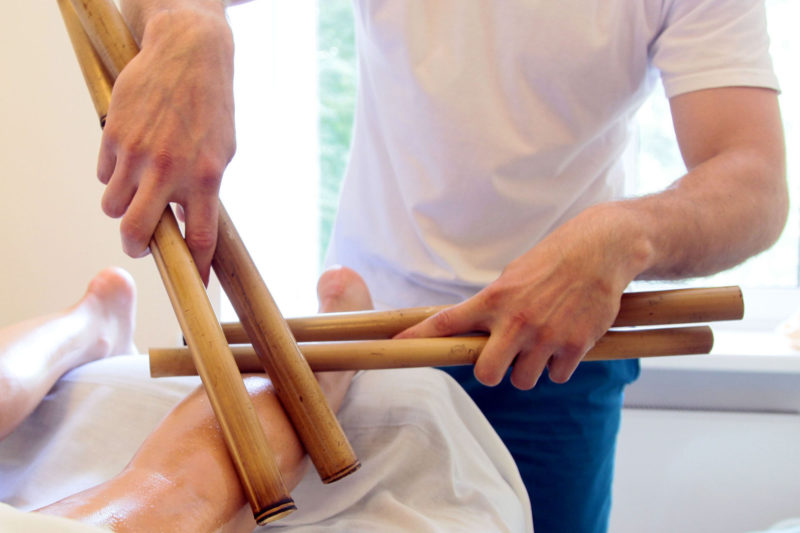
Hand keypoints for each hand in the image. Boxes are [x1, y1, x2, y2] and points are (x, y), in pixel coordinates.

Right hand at [98, 9, 234, 281]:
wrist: (188, 54)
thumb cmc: (211, 106)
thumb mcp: (223, 152)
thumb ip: (206, 189)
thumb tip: (186, 224)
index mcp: (207, 178)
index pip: (199, 239)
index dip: (195, 269)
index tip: (196, 284)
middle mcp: (169, 170)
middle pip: (136, 233)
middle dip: (136, 247)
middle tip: (141, 243)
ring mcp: (137, 153)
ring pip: (113, 207)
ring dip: (122, 208)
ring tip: (138, 192)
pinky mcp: (113, 135)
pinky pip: (104, 175)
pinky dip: (114, 176)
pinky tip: (131, 159)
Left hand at [396, 205, 651, 388]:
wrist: (600, 249)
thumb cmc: (553, 260)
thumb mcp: (513, 276)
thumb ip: (493, 304)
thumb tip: (475, 329)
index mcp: (494, 299)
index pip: (447, 322)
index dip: (418, 337)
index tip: (396, 345)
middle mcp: (516, 321)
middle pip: (487, 374)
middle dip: (492, 373)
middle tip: (502, 361)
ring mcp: (546, 336)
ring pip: (524, 380)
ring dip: (529, 370)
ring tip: (540, 346)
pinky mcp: (575, 345)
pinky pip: (557, 376)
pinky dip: (559, 367)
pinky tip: (564, 345)